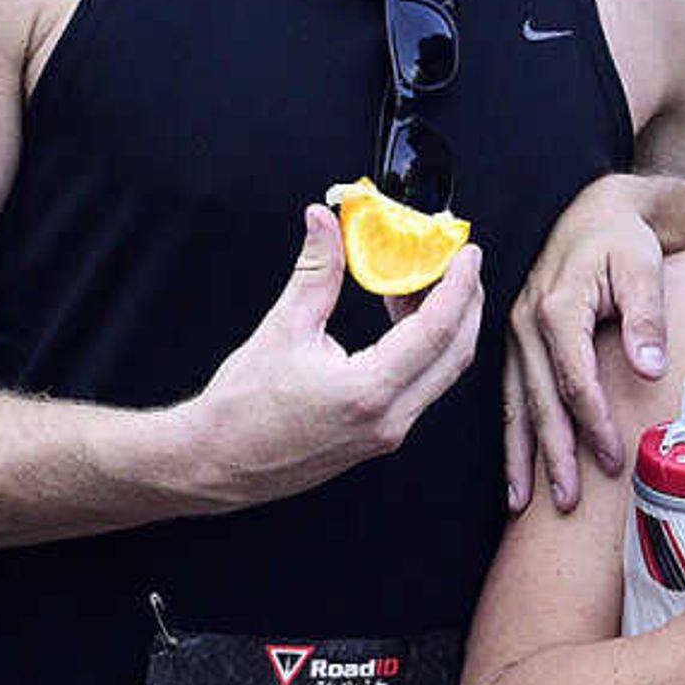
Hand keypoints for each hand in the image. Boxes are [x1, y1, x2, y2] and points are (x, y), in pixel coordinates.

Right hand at [179, 207, 484, 506]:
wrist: (216, 464)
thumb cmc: (241, 407)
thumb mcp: (282, 329)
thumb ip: (316, 272)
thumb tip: (324, 220)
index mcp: (369, 391)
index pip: (438, 330)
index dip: (459, 286)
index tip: (467, 253)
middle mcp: (391, 418)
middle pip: (456, 352)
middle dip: (465, 302)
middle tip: (456, 262)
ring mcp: (390, 432)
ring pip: (443, 371)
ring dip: (445, 325)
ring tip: (420, 282)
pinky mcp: (382, 436)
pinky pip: (422, 386)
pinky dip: (425, 349)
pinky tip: (400, 318)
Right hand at [504, 174, 668, 512]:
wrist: (593, 215)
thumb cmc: (622, 242)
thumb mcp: (643, 268)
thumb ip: (647, 317)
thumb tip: (649, 368)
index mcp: (556, 307)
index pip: (574, 379)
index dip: (593, 423)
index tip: (613, 459)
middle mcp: (524, 324)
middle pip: (539, 401)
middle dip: (553, 455)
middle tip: (566, 502)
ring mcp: (512, 334)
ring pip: (515, 404)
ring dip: (521, 455)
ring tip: (524, 503)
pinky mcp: (514, 343)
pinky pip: (510, 395)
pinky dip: (512, 434)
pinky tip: (515, 470)